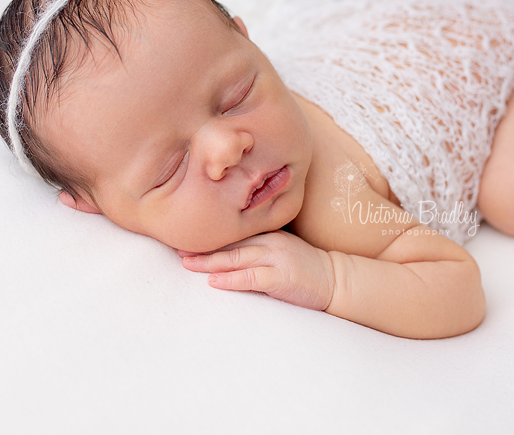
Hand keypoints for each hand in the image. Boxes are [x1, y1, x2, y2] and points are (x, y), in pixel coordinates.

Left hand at [179, 231, 335, 310]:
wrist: (336, 280)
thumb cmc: (305, 267)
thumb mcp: (280, 250)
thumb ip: (258, 247)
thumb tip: (227, 254)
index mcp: (269, 233)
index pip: (234, 232)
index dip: (209, 236)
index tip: (186, 238)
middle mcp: (271, 241)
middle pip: (231, 242)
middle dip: (203, 247)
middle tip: (177, 248)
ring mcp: (277, 258)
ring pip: (237, 257)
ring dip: (209, 261)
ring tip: (186, 263)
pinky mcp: (282, 278)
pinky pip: (252, 277)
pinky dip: (231, 279)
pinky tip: (214, 281)